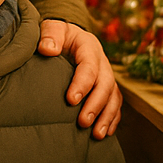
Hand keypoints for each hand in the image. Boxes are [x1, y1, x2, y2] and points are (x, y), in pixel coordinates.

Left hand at [38, 19, 121, 138]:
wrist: (67, 35)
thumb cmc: (57, 34)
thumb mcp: (52, 27)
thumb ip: (50, 35)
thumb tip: (47, 49)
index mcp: (88, 46)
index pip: (89, 67)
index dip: (82, 84)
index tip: (70, 100)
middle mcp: (102, 62)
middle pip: (105, 85)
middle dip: (96, 105)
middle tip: (83, 122)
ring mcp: (106, 75)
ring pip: (113, 97)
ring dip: (106, 116)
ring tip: (97, 135)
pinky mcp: (107, 86)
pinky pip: (115, 104)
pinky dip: (112, 118)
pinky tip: (106, 133)